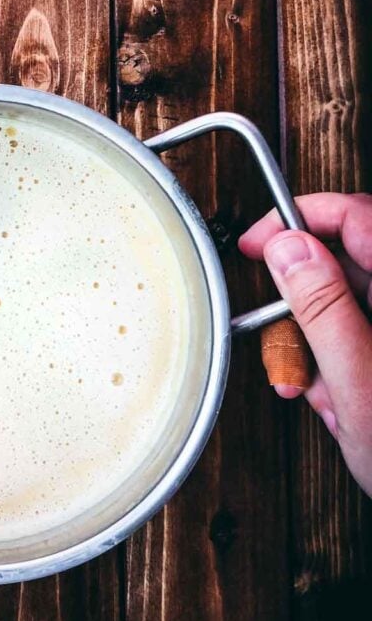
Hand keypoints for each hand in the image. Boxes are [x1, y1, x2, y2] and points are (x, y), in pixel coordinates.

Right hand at [239, 193, 371, 492]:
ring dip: (317, 349)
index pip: (357, 217)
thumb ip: (323, 308)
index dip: (301, 219)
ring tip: (323, 395)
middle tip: (290, 351)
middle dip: (304, 310)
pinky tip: (340, 403)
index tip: (259, 243)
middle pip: (344, 265)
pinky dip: (334, 367)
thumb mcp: (360, 384)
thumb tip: (290, 247)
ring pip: (343, 307)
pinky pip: (352, 338)